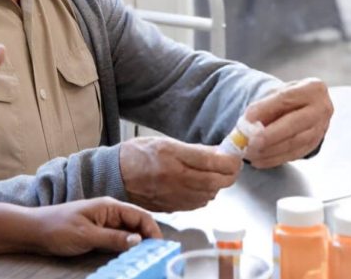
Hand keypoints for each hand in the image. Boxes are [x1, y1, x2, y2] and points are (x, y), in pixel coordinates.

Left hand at [34, 197, 161, 255]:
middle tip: (157, 258)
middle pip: (138, 225)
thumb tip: (139, 241)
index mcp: (109, 207)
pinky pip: (118, 241)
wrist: (35, 231)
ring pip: (129, 235)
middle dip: (149, 240)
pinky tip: (130, 260)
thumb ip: (113, 238)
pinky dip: (126, 250)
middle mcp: (110, 214)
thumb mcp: (87, 235)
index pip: (140, 215)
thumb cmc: (58, 228)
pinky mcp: (99, 235)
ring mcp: (105, 224)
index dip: (153, 231)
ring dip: (138, 246)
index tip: (161, 248)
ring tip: (147, 261)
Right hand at [119, 137, 240, 211]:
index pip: (212, 161)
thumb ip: (194, 150)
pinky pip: (198, 203)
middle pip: (216, 181)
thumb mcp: (165, 143)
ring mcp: (174, 195)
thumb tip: (219, 152)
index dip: (230, 160)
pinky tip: (199, 186)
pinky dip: (205, 195)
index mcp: (173, 156)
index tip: (235, 157)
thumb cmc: (138, 154)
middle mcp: (175, 178)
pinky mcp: (173, 207)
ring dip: (217, 185)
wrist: (115, 175)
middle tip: (231, 167)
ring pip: (210, 194)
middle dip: (229, 174)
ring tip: (213, 174)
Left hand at [243, 78, 332, 168]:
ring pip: (294, 143)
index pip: (286, 98)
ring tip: (249, 152)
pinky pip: (294, 154)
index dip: (265, 109)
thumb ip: (263, 105)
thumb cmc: (286, 98)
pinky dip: (274, 158)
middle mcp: (321, 109)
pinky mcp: (314, 144)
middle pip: (294, 124)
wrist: (304, 107)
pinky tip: (259, 160)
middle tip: (250, 142)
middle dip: (269, 135)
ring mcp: (321, 129)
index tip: (247, 118)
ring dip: (269, 150)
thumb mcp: (274, 93)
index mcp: (312, 88)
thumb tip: (249, 123)